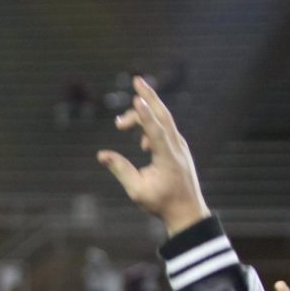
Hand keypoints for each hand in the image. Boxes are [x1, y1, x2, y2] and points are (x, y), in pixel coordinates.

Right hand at [97, 76, 208, 234]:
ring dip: (142, 115)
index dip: (145, 114)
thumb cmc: (161, 203)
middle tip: (136, 80)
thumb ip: (120, 169)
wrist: (187, 211)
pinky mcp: (178, 146)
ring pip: (162, 120)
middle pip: (163, 115)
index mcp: (168, 158)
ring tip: (119, 125)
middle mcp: (177, 147)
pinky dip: (150, 126)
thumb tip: (102, 155)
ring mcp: (180, 145)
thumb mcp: (136, 190)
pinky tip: (141, 145)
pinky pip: (164, 128)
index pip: (156, 130)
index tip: (136, 98)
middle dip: (149, 96)